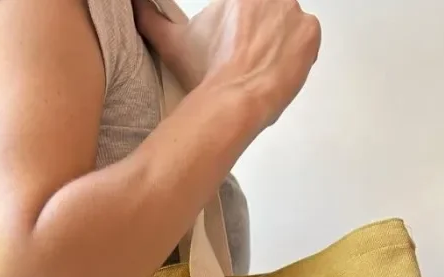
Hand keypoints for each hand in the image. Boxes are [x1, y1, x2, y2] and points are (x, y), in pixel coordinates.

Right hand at [133, 0, 320, 129]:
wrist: (235, 100)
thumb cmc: (207, 72)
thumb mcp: (172, 41)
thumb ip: (149, 18)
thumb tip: (133, 5)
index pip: (244, 4)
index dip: (240, 22)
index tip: (235, 35)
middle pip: (266, 9)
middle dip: (257, 29)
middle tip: (242, 54)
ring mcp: (293, 11)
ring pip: (286, 24)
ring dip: (276, 41)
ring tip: (257, 65)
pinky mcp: (310, 32)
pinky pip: (306, 38)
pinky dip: (295, 53)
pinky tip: (276, 68)